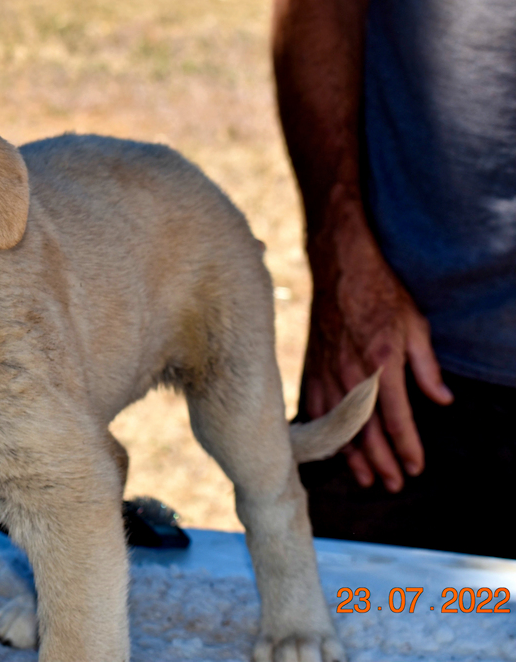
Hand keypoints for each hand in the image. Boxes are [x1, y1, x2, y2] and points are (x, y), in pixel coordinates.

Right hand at [303, 213, 453, 491]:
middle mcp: (352, 373)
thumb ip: (427, 367)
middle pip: (365, 430)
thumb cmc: (381, 293)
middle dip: (381, 462)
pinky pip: (316, 408)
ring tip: (365, 478)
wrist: (340, 269)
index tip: (416, 467)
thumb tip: (442, 400)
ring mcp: (328, 372)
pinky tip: (332, 449)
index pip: (396, 418)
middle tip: (392, 484)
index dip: (407, 447)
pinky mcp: (312, 367)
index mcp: (382, 363)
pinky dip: (324, 431)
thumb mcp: (415, 325)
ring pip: (337, 424)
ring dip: (351, 455)